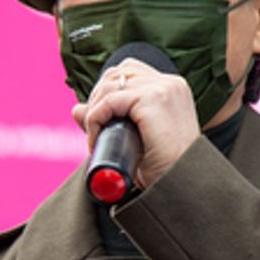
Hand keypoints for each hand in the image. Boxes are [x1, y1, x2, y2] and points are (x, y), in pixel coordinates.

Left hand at [72, 57, 199, 189]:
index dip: (107, 92)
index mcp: (172, 88)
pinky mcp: (153, 99)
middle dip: (97, 98)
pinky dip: (95, 120)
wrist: (184, 186)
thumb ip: (109, 119)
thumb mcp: (135, 139)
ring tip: (95, 138)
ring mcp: (163, 88)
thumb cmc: (165, 170)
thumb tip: (76, 109)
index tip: (100, 121)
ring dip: (94, 110)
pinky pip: (109, 102)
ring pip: (109, 85)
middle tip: (93, 130)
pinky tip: (97, 141)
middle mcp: (170, 83)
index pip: (129, 72)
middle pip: (116, 73)